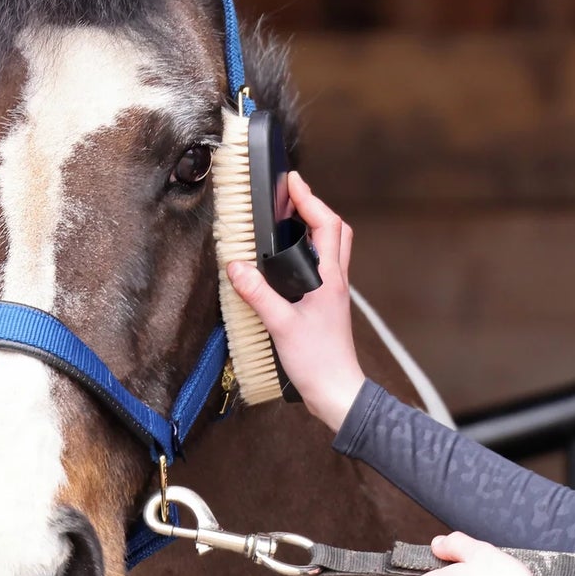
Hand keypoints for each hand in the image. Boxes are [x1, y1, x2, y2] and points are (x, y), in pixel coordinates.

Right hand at [225, 171, 365, 430]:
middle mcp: (336, 282)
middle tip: (290, 197)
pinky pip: (322, 269)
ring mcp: (334, 294)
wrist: (337, 393)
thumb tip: (237, 267)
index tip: (292, 181)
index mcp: (330, 280)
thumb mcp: (281, 326)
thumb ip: (258, 294)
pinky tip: (287, 263)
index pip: (328, 225)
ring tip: (286, 222)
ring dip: (314, 230)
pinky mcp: (327, 308)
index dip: (310, 200)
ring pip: (332, 250)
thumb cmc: (318, 363)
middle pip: (336, 232)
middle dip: (315, 208)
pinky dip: (308, 254)